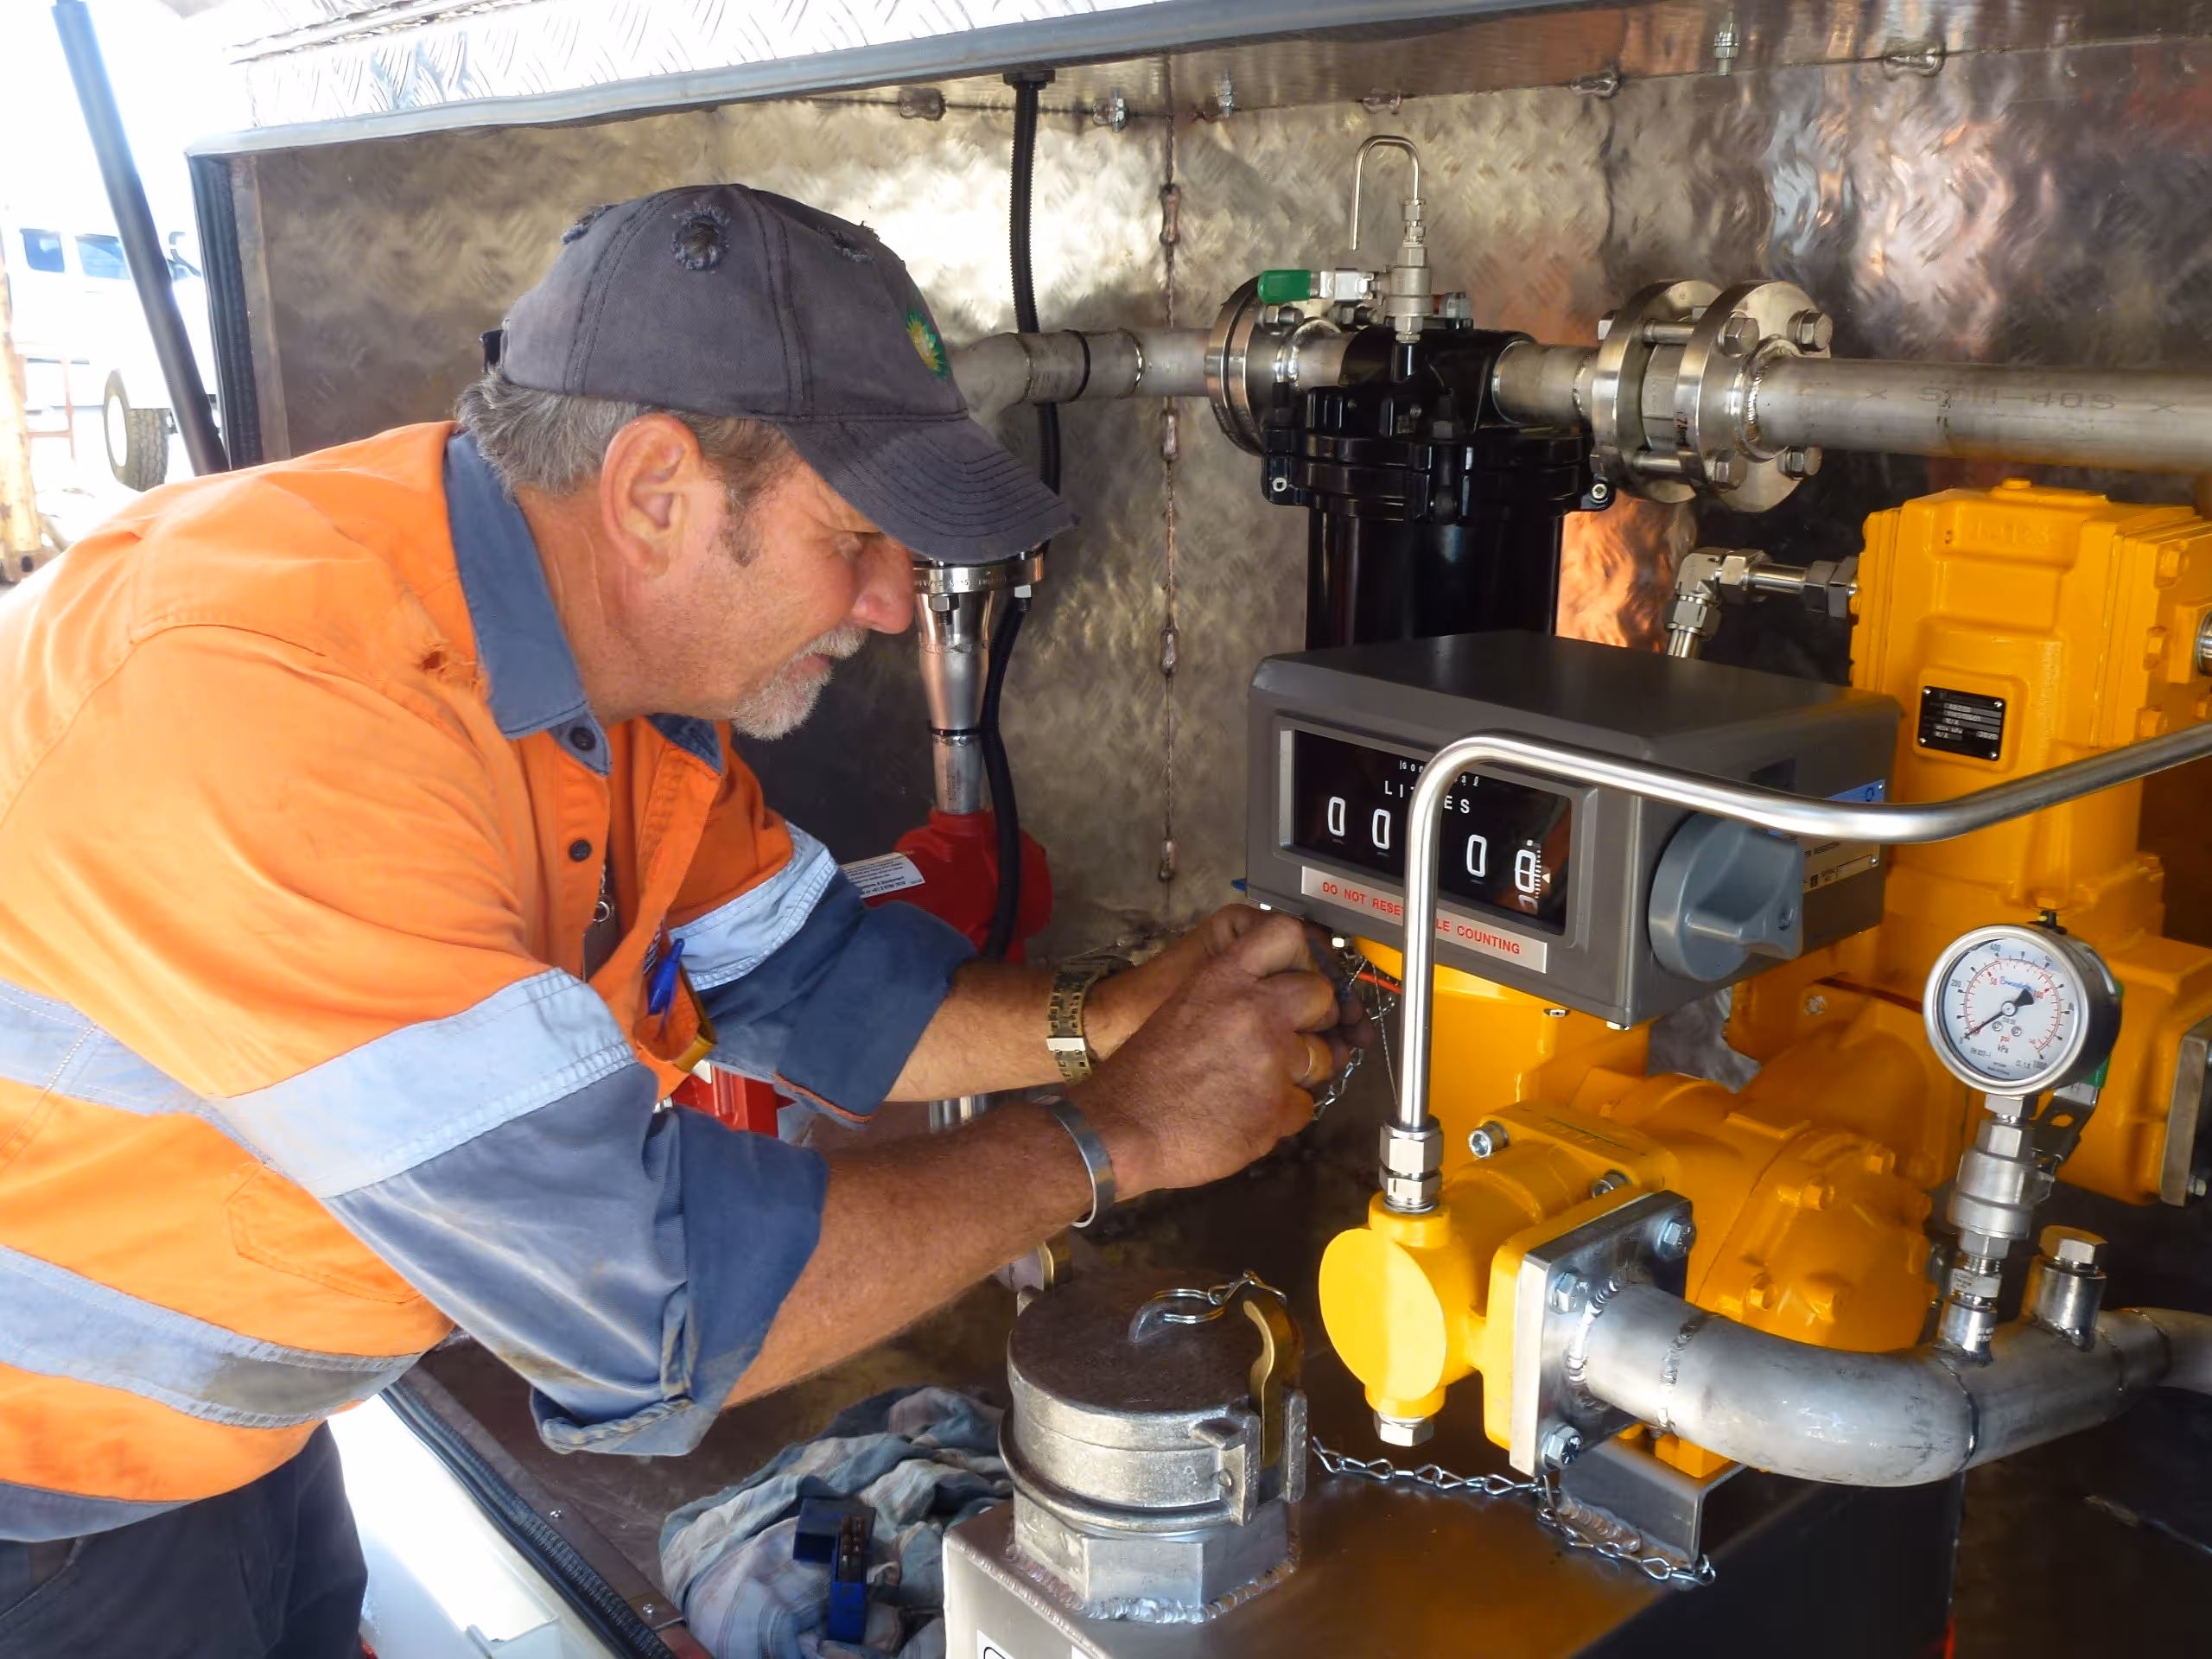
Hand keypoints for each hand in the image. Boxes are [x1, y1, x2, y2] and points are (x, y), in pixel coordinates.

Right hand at [1072, 913, 1359, 1200]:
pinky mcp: (1277, 1106)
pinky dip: (1281, 1115)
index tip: (1297, 979)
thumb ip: (1231, 995)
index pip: (1286, 934)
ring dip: (1297, 1074)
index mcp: (1224, 977)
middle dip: (1314, 1019)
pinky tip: (1247, 1117)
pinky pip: (1305, 1106)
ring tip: (1254, 1087)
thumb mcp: (1185, 1006)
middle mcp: (1255, 1009)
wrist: (1122, 1128)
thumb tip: (1277, 1003)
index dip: (1302, 956)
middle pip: (1321, 996)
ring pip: (1322, 1058)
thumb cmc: (1145, 1072)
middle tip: (1287, 1040)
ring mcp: (1271, 1058)